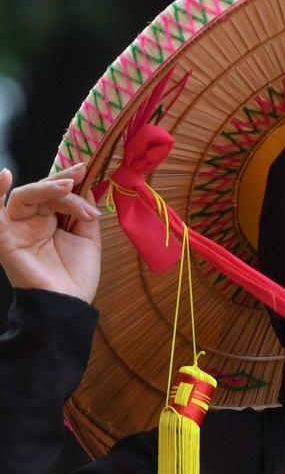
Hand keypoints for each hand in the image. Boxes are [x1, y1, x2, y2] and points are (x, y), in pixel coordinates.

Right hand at [0, 166, 103, 301]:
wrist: (68, 303)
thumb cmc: (77, 276)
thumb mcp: (87, 239)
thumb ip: (83, 212)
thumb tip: (85, 185)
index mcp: (49, 221)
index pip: (55, 193)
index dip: (70, 180)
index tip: (86, 169)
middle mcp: (31, 221)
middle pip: (41, 191)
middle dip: (62, 182)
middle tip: (80, 176)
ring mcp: (16, 228)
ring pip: (24, 196)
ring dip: (46, 188)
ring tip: (67, 186)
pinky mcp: (4, 238)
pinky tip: (2, 177)